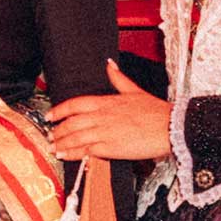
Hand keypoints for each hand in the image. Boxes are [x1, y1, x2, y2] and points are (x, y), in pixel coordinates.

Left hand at [44, 80, 174, 164]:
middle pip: (71, 122)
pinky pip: (85, 151)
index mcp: (107, 101)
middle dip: (57, 129)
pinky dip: (72, 153)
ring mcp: (105, 132)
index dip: (59, 110)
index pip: (75, 104)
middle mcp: (102, 116)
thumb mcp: (135, 90)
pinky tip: (64, 155)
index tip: (49, 116)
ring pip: (75, 137)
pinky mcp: (110, 148)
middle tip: (49, 135)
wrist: (171, 127)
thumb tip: (109, 65)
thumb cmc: (156, 111)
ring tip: (53, 146)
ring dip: (61, 142)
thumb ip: (119, 79)